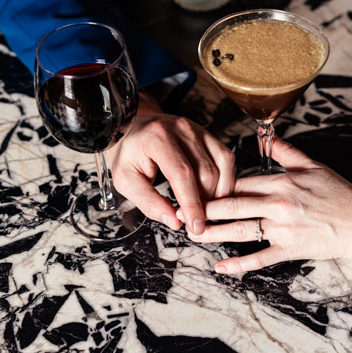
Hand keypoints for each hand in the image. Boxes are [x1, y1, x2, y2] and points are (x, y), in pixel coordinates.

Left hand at [108, 92, 234, 234]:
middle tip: (194, 221)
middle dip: (204, 203)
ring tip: (204, 208)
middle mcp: (182, 129)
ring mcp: (198, 130)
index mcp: (158, 138)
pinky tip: (213, 192)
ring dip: (217, 192)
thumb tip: (173, 221)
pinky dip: (224, 179)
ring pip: (222, 165)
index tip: (196, 226)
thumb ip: (148, 201)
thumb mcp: (125, 179)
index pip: (182, 174)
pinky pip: (225, 158)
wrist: (133, 125)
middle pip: (206, 172)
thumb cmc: (128, 152)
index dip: (192, 204)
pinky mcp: (207, 134)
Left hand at [188, 138, 351, 273]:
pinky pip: (260, 258)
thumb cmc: (341, 195)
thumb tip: (267, 136)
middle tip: (181, 210)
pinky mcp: (290, 249)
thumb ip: (287, 153)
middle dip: (203, 207)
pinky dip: (238, 264)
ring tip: (192, 234)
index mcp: (282, 182)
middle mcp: (278, 204)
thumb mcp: (315, 166)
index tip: (196, 185)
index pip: (240, 181)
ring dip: (213, 233)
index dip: (215, 184)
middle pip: (232, 205)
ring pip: (240, 231)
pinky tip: (220, 267)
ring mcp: (283, 229)